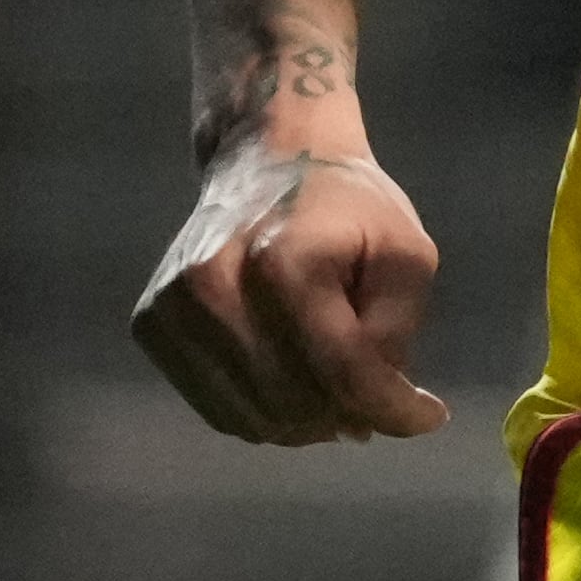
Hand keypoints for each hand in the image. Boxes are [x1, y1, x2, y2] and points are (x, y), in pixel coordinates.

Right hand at [131, 137, 447, 445]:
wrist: (265, 159)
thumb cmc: (346, 207)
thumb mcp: (405, 253)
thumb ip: (395, 332)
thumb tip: (370, 413)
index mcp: (283, 261)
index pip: (343, 371)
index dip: (394, 408)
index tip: (430, 416)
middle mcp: (215, 287)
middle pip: (297, 406)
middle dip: (350, 413)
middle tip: (377, 392)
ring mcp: (173, 308)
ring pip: (254, 420)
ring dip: (308, 419)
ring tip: (333, 378)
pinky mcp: (150, 324)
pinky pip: (219, 409)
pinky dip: (265, 410)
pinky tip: (290, 373)